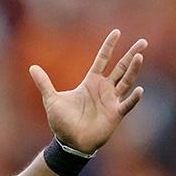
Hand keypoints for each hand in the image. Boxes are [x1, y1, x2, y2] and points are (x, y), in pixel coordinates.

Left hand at [30, 29, 147, 153]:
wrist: (69, 143)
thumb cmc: (62, 122)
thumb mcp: (51, 100)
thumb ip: (44, 83)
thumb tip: (31, 67)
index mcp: (90, 82)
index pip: (102, 60)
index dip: (109, 46)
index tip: (116, 32)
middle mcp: (104, 89)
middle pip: (120, 68)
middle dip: (131, 55)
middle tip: (143, 42)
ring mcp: (111, 101)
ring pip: (126, 81)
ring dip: (133, 70)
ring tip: (139, 57)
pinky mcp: (115, 114)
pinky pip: (127, 104)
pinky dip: (133, 98)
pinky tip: (138, 89)